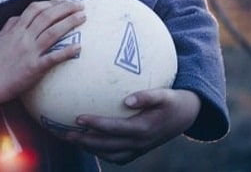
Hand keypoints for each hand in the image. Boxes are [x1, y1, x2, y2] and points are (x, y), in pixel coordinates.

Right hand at [0, 0, 85, 117]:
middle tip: (80, 5)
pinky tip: (79, 47)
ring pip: (52, 33)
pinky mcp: (34, 68)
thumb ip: (10, 25)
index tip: (64, 1)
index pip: (35, 8)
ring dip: (69, 23)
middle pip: (47, 17)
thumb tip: (20, 16)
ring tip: (82, 17)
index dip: (52, 3)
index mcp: (16, 29)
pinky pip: (53, 58)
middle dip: (65, 8)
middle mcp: (24, 37)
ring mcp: (30, 52)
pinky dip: (66, 52)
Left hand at [64, 88, 200, 163]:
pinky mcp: (138, 151)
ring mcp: (139, 149)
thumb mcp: (165, 94)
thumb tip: (127, 100)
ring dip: (89, 148)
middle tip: (65, 133)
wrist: (185, 116)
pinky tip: (86, 141)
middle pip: (107, 146)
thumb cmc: (172, 100)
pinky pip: (116, 156)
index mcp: (144, 129)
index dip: (96, 125)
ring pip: (109, 154)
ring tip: (71, 138)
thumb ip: (147, 96)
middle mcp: (140, 143)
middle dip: (85, 141)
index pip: (115, 129)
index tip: (78, 117)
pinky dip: (100, 151)